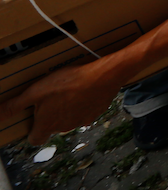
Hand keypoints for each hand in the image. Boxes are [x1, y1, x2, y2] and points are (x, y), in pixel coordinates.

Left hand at [0, 59, 123, 145]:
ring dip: (67, 110)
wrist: (103, 76)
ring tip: (69, 92)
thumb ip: (15, 106)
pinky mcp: (95, 114)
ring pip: (69, 120)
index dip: (33, 131)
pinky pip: (85, 113)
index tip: (34, 120)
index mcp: (48, 124)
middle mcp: (63, 127)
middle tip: (53, 98)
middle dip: (52, 116)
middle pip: (53, 127)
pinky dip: (83, 106)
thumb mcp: (36, 91)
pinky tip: (83, 92)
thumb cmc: (69, 83)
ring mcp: (81, 122)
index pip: (35, 140)